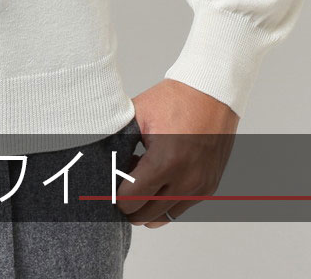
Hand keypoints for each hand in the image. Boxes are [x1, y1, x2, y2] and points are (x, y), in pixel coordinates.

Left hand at [116, 79, 238, 228]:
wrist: (211, 92)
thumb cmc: (173, 99)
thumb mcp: (138, 115)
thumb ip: (118, 140)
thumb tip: (99, 161)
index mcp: (166, 161)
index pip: (131, 200)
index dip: (114, 196)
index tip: (107, 186)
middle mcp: (186, 180)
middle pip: (146, 216)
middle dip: (128, 205)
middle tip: (119, 185)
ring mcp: (200, 186)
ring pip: (164, 217)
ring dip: (147, 206)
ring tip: (138, 181)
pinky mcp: (209, 186)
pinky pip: (180, 207)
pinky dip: (164, 200)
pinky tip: (156, 177)